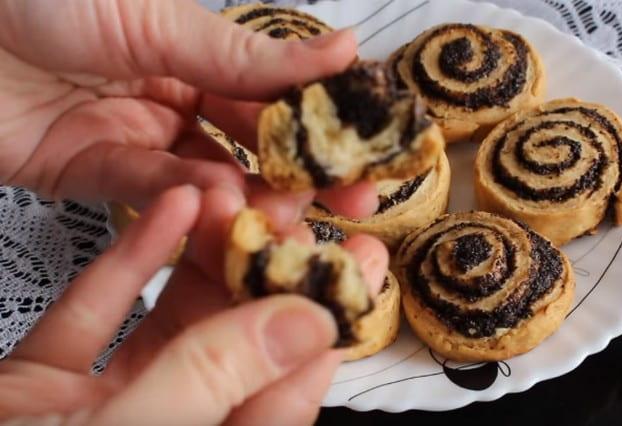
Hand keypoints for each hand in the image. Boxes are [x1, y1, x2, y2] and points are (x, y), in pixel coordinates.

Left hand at [0, 0, 375, 216]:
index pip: (270, 94)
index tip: (365, 147)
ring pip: (204, 177)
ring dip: (242, 193)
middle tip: (349, 201)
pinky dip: (178, 198)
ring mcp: (133, 138)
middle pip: (247, 146)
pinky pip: (144, 191)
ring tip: (277, 208)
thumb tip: (343, 50)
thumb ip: (248, 54)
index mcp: (193, 51)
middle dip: (298, 175)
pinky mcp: (88, 173)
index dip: (318, 121)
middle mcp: (170, 97)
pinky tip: (212, 200)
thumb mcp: (161, 17)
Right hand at [0, 185, 388, 424]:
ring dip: (203, 260)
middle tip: (308, 215)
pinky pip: (94, 317)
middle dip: (272, 276)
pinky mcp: (44, 385)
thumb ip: (216, 383)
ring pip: (171, 325)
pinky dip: (125, 264)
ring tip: (241, 198)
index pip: (287, 392)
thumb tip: (311, 327)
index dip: (326, 323)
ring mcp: (103, 410)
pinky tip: (164, 213)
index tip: (357, 265)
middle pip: (237, 349)